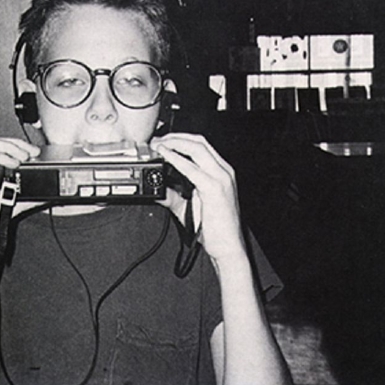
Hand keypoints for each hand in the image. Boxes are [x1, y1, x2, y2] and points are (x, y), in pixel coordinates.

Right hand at [0, 137, 40, 262]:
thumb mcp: (9, 208)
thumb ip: (24, 199)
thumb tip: (45, 195)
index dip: (15, 145)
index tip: (33, 151)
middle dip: (14, 143)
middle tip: (32, 151)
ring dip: (8, 147)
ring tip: (25, 156)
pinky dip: (0, 158)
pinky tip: (13, 163)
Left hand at [151, 133, 245, 262]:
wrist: (228, 247)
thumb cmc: (214, 228)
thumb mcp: (188, 206)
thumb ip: (173, 196)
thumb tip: (156, 191)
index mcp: (221, 171)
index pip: (201, 145)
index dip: (180, 138)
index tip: (162, 140)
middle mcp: (223, 171)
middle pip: (199, 141)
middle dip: (175, 137)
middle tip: (157, 140)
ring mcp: (221, 178)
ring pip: (197, 148)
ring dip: (175, 143)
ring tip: (159, 145)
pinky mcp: (214, 188)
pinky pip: (193, 168)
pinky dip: (177, 159)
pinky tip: (166, 156)